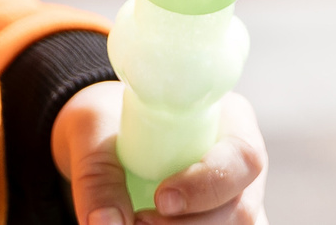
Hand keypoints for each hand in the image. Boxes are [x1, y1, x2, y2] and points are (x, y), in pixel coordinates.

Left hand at [52, 80, 268, 224]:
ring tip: (136, 224)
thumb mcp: (93, 130)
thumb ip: (98, 175)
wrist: (102, 142)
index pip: (242, 157)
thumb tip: (105, 223)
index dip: (208, 184)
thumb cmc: (109, 120)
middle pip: (240, 208)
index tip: (162, 199)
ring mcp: (232, 201)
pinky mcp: (214, 222)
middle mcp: (239, 166)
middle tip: (138, 221)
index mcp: (230, 122)